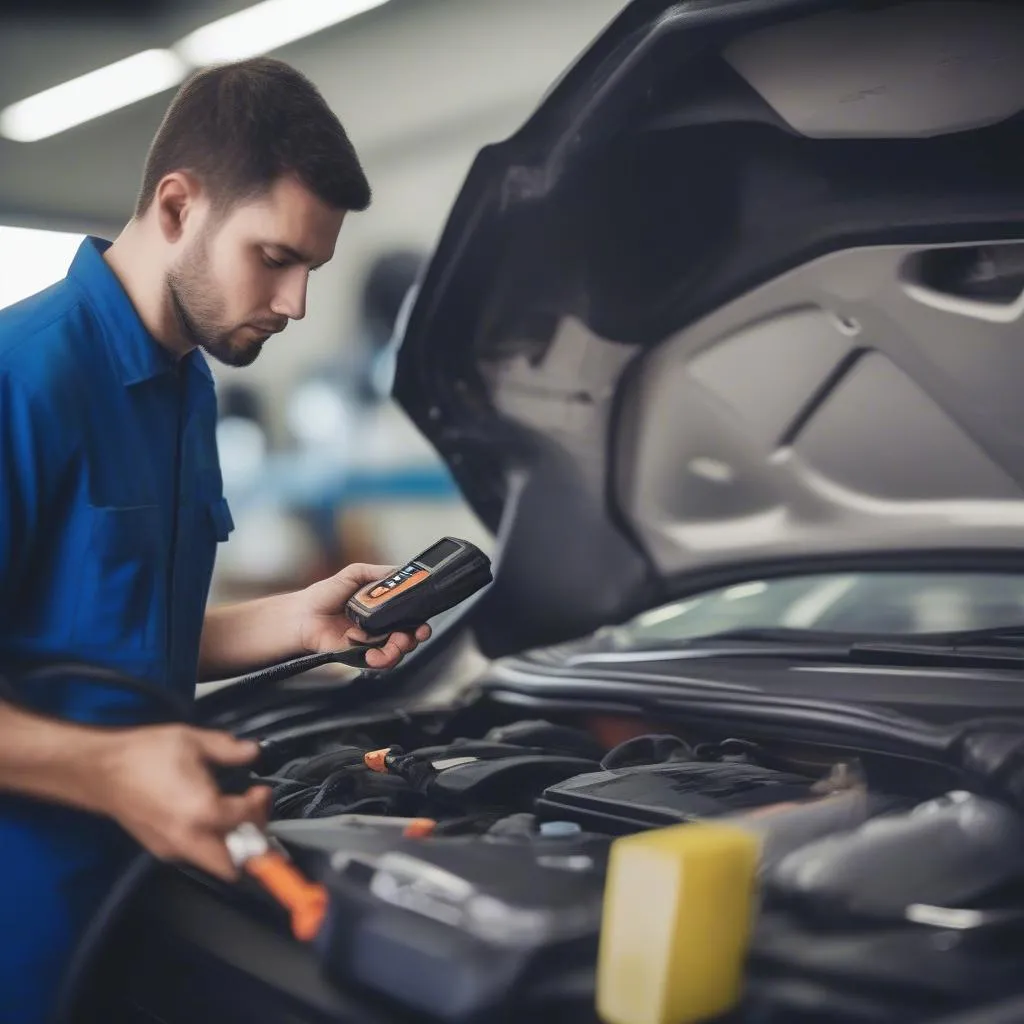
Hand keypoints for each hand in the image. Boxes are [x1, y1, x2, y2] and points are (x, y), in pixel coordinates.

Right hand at [96, 725, 270, 880]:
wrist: (100, 770)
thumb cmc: (140, 756)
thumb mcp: (193, 741)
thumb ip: (229, 748)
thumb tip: (251, 751)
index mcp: (202, 811)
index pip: (247, 819)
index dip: (260, 803)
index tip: (259, 790)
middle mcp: (188, 837)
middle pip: (234, 863)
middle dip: (251, 843)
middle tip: (253, 817)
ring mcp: (172, 847)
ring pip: (213, 864)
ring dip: (231, 846)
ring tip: (233, 818)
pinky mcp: (159, 848)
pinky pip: (195, 855)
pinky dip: (209, 844)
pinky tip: (207, 819)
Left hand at [296, 562, 430, 669]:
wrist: (302, 615)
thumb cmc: (323, 595)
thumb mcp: (354, 573)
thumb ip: (378, 572)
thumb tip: (400, 571)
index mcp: (381, 608)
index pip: (408, 616)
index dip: (420, 619)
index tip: (423, 620)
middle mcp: (379, 626)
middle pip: (409, 636)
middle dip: (416, 637)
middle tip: (414, 634)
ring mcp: (371, 643)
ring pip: (397, 651)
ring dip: (400, 649)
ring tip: (394, 644)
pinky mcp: (360, 656)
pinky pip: (379, 662)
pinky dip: (381, 659)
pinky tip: (372, 653)